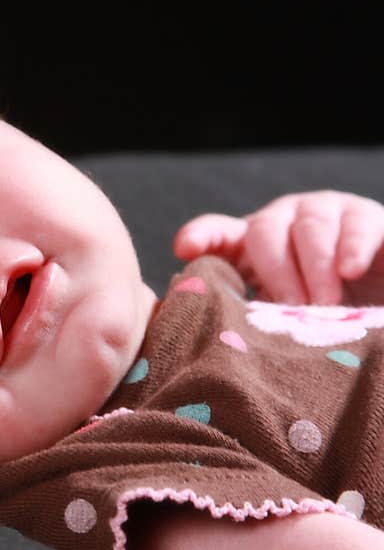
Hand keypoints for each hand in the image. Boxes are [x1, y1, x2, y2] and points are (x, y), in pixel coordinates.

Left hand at [173, 190, 383, 304]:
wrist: (376, 303)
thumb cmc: (316, 313)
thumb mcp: (277, 314)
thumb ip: (248, 314)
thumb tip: (212, 337)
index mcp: (250, 244)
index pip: (217, 232)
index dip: (201, 237)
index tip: (185, 250)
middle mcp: (282, 221)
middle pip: (265, 232)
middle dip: (276, 272)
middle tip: (291, 308)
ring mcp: (325, 212)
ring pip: (311, 227)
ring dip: (315, 268)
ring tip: (324, 305)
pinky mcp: (367, 218)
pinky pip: (357, 225)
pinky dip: (351, 248)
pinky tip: (349, 271)